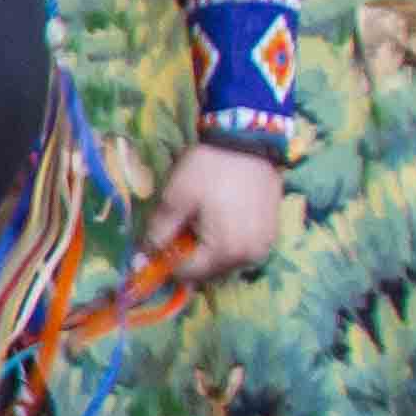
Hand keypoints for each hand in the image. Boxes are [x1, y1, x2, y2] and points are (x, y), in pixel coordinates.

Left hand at [148, 141, 284, 283]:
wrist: (250, 142)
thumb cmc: (210, 169)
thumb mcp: (175, 198)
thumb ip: (159, 232)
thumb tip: (144, 256)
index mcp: (225, 251)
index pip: (188, 274)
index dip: (167, 262)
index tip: (158, 244)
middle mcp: (249, 257)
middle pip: (208, 271)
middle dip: (188, 259)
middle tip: (177, 232)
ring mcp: (264, 246)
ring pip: (226, 263)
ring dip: (207, 253)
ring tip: (197, 224)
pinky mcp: (271, 233)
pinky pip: (242, 250)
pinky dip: (225, 244)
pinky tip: (217, 222)